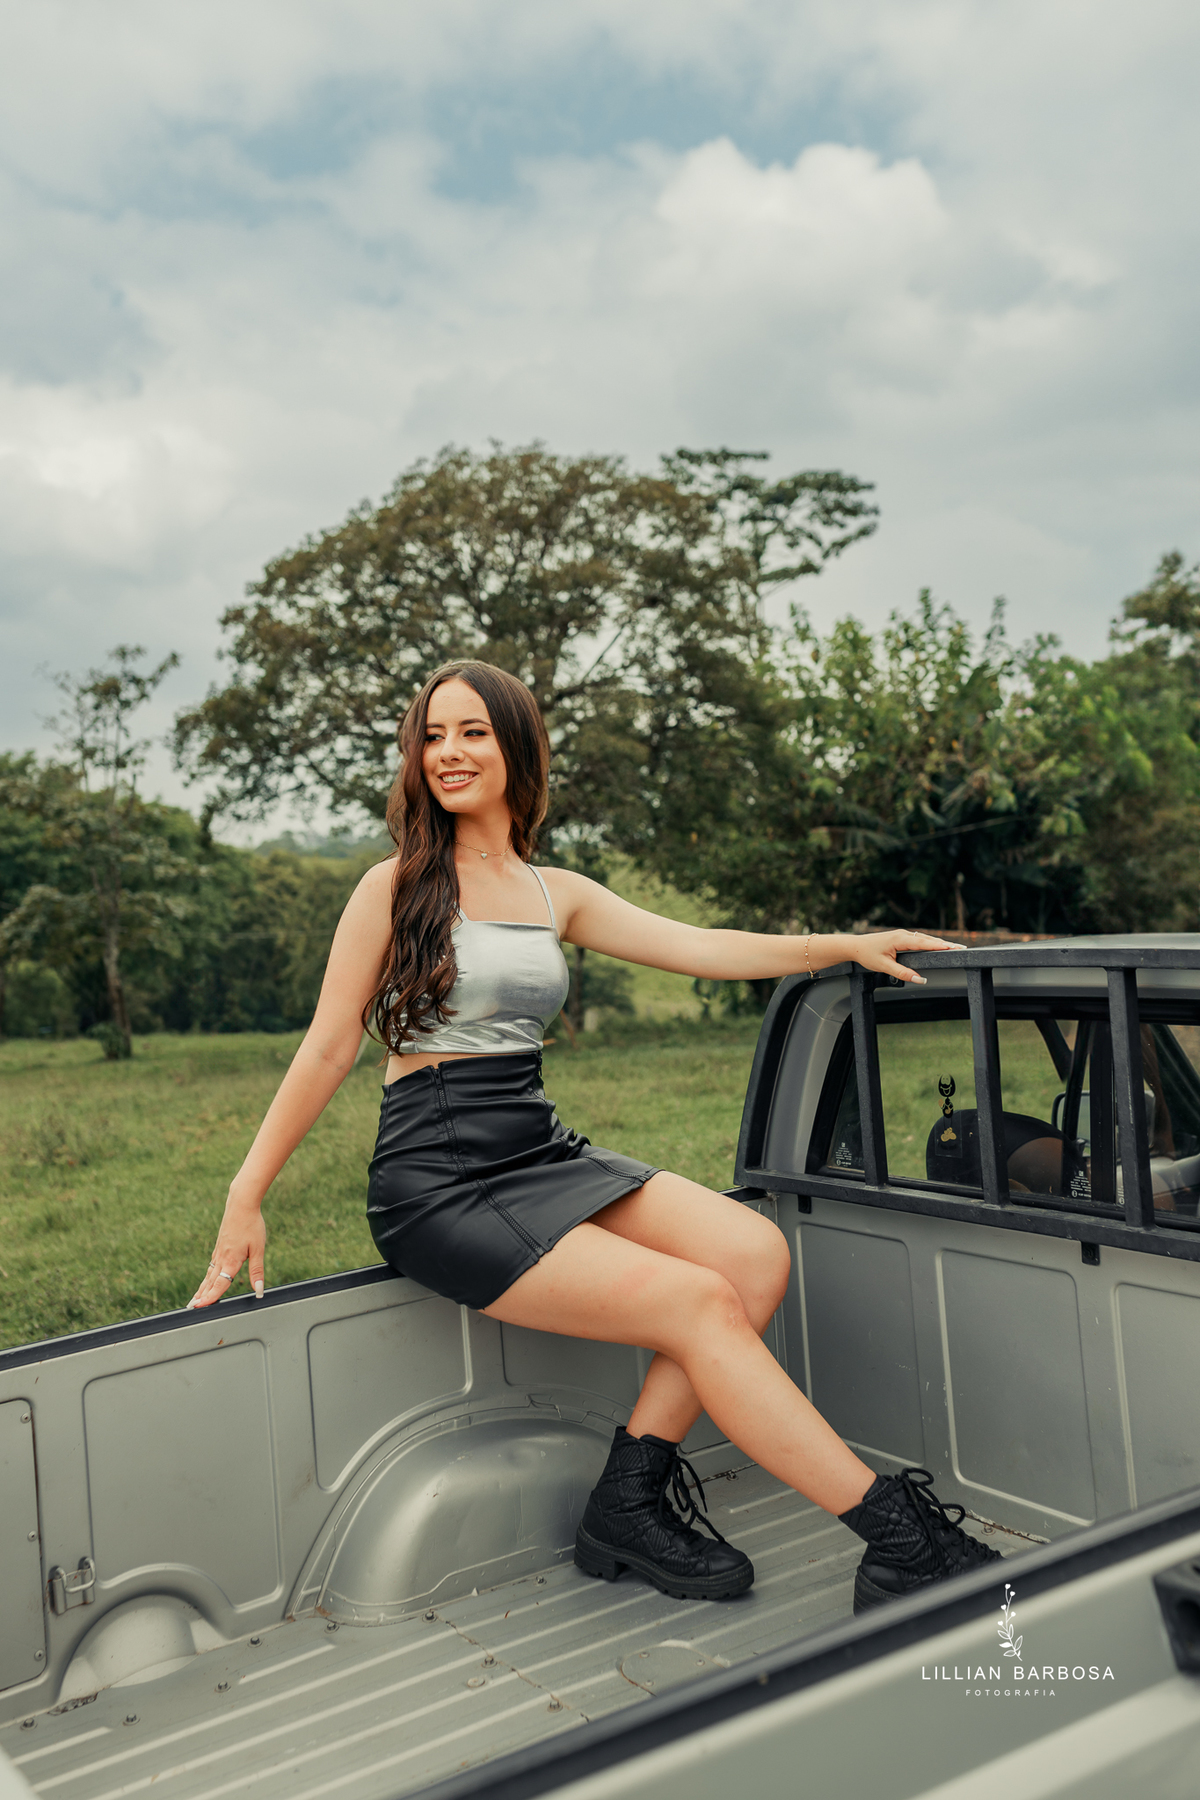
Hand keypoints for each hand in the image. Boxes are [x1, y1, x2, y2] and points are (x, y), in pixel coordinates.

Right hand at [187, 1194, 266, 1309]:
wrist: (241, 1204)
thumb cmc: (251, 1224)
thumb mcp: (259, 1249)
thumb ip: (257, 1271)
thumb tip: (259, 1290)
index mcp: (231, 1261)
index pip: (219, 1285)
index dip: (210, 1297)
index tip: (201, 1307)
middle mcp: (222, 1258)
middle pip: (210, 1282)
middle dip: (201, 1296)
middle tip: (191, 1308)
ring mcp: (219, 1252)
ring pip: (209, 1274)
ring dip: (202, 1288)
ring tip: (195, 1299)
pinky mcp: (219, 1246)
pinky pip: (211, 1265)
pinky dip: (207, 1276)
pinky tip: (207, 1279)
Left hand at [847, 929, 956, 984]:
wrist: (855, 946)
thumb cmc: (867, 954)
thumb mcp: (884, 967)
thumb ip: (903, 973)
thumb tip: (919, 979)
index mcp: (900, 939)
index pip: (924, 943)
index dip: (940, 946)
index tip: (953, 948)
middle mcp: (903, 934)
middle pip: (928, 939)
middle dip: (945, 944)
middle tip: (961, 948)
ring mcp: (902, 935)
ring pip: (924, 939)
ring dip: (939, 943)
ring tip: (954, 947)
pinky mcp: (901, 937)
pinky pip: (919, 939)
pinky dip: (930, 942)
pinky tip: (937, 946)